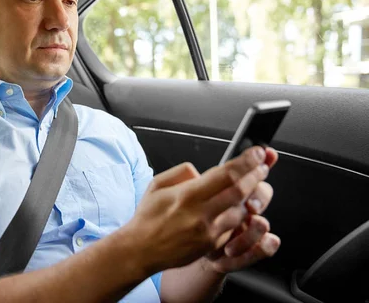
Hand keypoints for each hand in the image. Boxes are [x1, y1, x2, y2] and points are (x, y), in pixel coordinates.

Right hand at [123, 146, 271, 274]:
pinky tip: (237, 209)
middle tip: (262, 167)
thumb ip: (181, 172)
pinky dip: (237, 217)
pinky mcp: (211, 245)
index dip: (245, 162)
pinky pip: (232, 228)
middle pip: (239, 192)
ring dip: (250, 198)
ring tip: (252, 187)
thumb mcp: (157, 185)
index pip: (225, 174)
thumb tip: (200, 171)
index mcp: (187, 195)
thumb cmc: (147, 217)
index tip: (256, 153)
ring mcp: (208, 232)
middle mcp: (200, 213)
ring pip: (240, 211)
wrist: (141, 250)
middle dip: (255, 176)